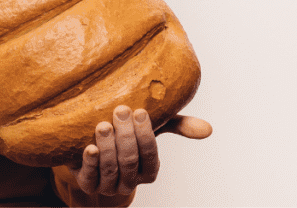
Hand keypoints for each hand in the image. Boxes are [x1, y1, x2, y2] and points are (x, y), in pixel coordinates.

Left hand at [68, 105, 211, 196]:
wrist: (89, 147)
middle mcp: (130, 181)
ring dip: (108, 147)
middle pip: (130, 161)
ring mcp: (108, 185)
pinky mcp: (88, 184)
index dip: (145, 135)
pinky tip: (90, 147)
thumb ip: (178, 126)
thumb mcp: (152, 128)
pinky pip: (90, 178)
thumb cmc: (127, 136)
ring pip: (111, 169)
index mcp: (148, 170)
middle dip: (126, 136)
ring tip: (103, 124)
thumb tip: (208, 129)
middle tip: (120, 110)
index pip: (150, 156)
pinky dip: (91, 162)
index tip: (140, 111)